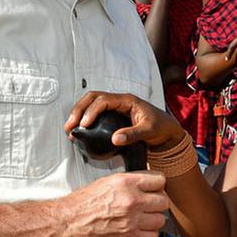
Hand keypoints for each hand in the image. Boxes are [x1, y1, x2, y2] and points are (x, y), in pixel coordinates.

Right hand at [51, 171, 169, 236]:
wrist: (67, 224)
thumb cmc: (82, 203)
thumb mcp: (106, 182)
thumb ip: (129, 183)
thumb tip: (146, 183)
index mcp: (126, 183)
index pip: (159, 181)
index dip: (157, 185)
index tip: (154, 189)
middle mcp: (132, 201)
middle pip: (163, 201)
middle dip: (157, 203)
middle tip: (149, 206)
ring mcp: (132, 221)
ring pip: (160, 220)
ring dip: (153, 220)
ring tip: (143, 219)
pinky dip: (148, 235)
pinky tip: (139, 231)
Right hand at [64, 91, 186, 150]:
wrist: (166, 130)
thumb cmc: (160, 127)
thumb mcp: (149, 131)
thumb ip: (133, 134)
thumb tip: (115, 138)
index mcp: (127, 100)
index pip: (103, 100)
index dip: (91, 111)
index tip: (84, 125)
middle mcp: (119, 101)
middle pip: (92, 98)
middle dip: (78, 110)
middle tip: (70, 126)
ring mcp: (115, 107)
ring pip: (90, 103)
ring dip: (78, 114)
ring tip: (70, 128)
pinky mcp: (112, 115)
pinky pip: (94, 112)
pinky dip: (84, 119)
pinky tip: (79, 130)